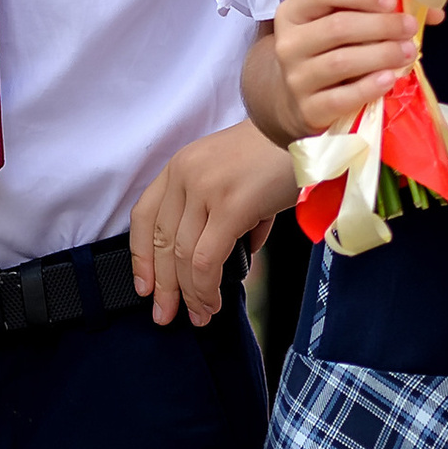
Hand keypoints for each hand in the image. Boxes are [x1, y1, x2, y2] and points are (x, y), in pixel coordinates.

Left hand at [130, 122, 297, 326]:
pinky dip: (206, 288)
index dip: (140, 256)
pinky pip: (206, 259)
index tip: (144, 286)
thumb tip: (233, 255)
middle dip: (162, 285)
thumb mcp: (234, 178)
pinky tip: (213, 303)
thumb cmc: (277, 156)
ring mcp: (205, 188)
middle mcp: (185, 174)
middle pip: (160, 241)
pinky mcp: (230, 206)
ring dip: (189, 294)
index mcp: (180, 165)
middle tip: (166, 316)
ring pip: (182, 256)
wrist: (307, 133)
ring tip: (199, 316)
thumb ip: (223, 212)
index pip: (144, 216)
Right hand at [270, 0, 418, 138]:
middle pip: (337, 27)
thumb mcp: (337, 25)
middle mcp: (288, 42)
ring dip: (381, 54)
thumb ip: (376, 12)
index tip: (391, 0)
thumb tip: (433, 12)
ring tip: (408, 52)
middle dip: (380, 26)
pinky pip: (341, 97)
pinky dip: (369, 87)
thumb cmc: (325, 52)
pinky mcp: (308, 108)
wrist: (294, 99)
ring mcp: (295, 77)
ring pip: (341, 61)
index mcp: (293, 11)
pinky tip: (389, 78)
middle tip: (409, 27)